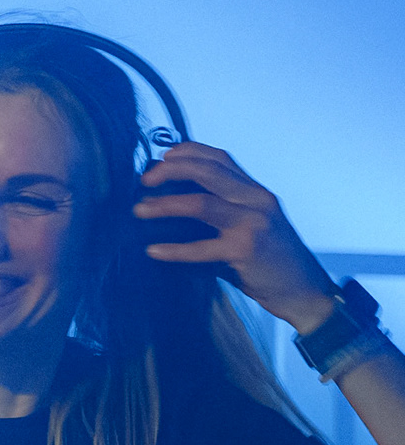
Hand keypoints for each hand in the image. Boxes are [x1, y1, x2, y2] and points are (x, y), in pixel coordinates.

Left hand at [134, 141, 337, 330]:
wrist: (305, 291)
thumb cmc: (271, 259)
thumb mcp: (252, 223)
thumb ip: (225, 208)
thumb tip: (176, 199)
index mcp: (255, 191)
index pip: (220, 158)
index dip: (188, 152)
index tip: (161, 157)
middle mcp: (256, 200)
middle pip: (207, 172)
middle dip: (170, 171)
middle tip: (144, 181)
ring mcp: (253, 223)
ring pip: (200, 203)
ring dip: (165, 205)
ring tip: (139, 210)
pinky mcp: (246, 250)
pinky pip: (201, 248)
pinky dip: (174, 250)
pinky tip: (153, 250)